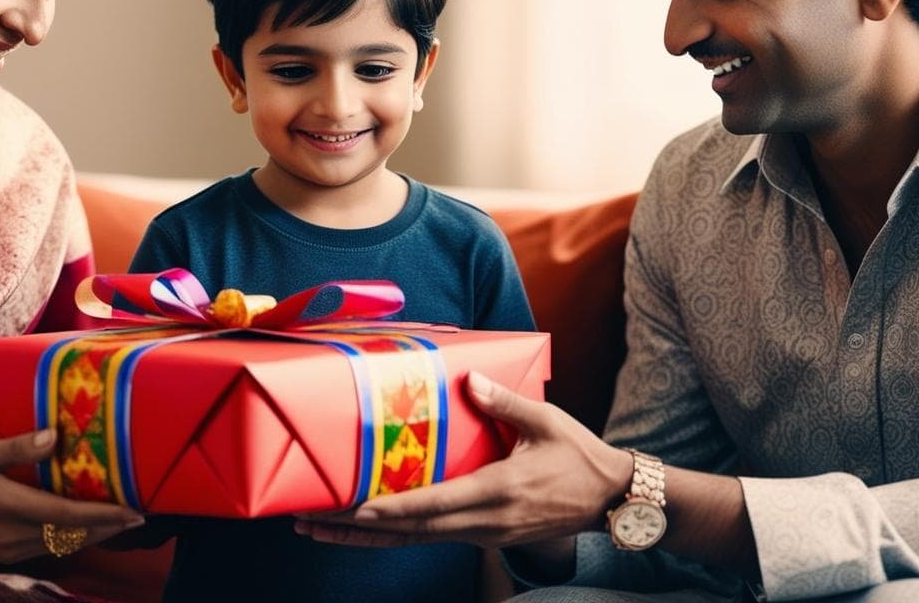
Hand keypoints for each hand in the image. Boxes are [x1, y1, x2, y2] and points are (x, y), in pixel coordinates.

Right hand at [0, 429, 144, 560]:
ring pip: (62, 545)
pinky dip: (70, 537)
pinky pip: (47, 548)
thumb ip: (18, 447)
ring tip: (119, 519)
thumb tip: (55, 438)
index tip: (133, 511)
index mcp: (6, 504)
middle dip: (107, 527)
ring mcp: (7, 548)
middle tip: (138, 515)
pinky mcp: (4, 554)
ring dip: (91, 534)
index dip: (104, 515)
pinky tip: (84, 525)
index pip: (66, 514)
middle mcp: (10, 533)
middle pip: (71, 535)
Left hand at [294, 371, 631, 549]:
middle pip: (411, 531)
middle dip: (356, 528)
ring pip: (415, 540)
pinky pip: (430, 538)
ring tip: (321, 530)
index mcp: (499, 491)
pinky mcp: (483, 536)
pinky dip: (394, 535)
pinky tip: (366, 529)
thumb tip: (469, 379)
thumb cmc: (578, 455)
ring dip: (366, 537)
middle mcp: (485, 520)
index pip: (434, 504)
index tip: (354, 509)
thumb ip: (505, 403)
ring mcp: (483, 534)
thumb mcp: (546, 422)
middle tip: (308, 522)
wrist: (610, 499)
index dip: (392, 509)